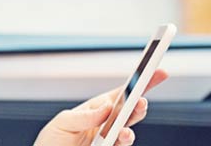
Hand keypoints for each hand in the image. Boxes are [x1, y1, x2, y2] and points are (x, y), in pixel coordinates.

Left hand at [34, 69, 168, 145]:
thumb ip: (84, 116)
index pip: (123, 92)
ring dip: (130, 129)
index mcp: (98, 108)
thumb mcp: (62, 123)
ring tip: (126, 130)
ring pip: (128, 131)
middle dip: (139, 105)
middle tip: (141, 101)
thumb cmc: (52, 141)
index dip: (142, 81)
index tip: (158, 71)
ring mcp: (110, 140)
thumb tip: (107, 108)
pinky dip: (124, 141)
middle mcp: (108, 124)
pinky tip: (122, 136)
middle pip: (131, 111)